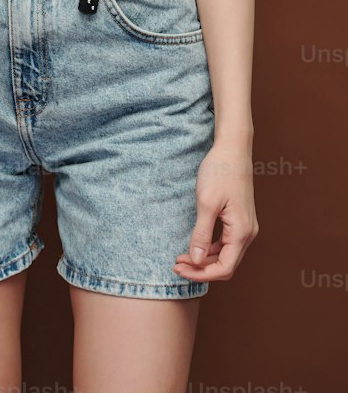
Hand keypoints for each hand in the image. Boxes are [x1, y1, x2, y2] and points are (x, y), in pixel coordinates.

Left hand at [173, 140, 258, 282]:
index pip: (224, 268)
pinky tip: (196, 245)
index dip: (201, 273)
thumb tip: (197, 259)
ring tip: (182, 257)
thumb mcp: (206, 203)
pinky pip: (227, 243)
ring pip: (226, 255)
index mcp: (241, 232)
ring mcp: (245, 227)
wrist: (233, 150)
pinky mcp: (240, 220)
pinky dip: (211, 248)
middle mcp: (247, 234)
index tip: (180, 269)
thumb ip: (202, 234)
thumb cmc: (220, 172)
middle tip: (177, 265)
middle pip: (226, 265)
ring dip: (205, 259)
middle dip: (201, 268)